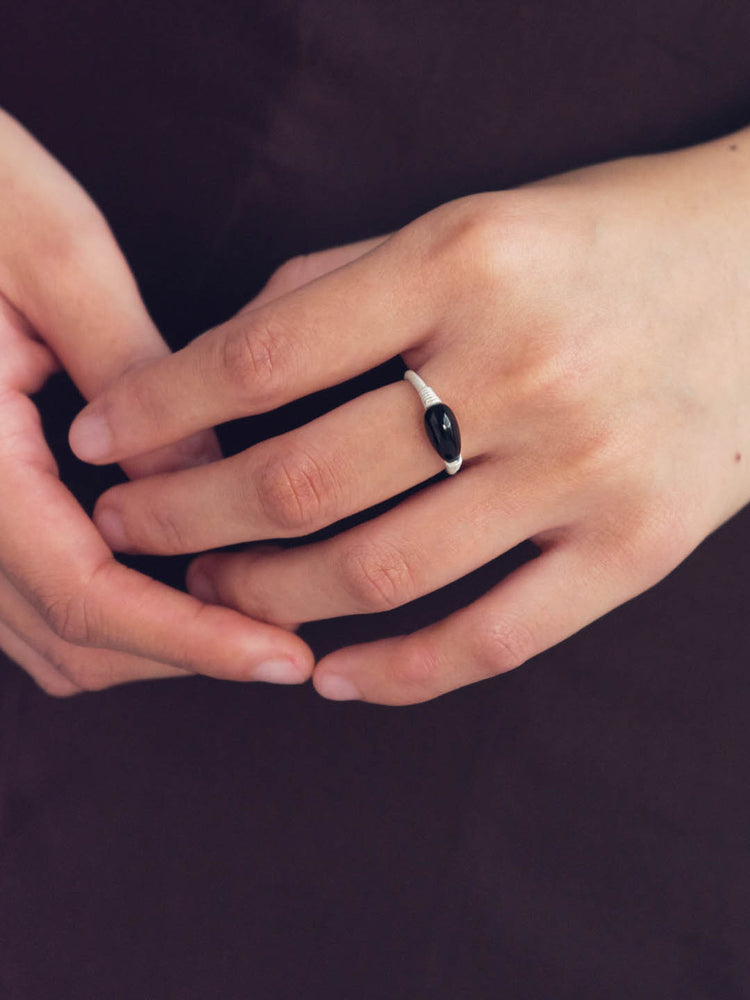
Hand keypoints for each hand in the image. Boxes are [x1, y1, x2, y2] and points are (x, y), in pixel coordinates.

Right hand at [0, 108, 312, 694]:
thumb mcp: (55, 258)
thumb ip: (134, 377)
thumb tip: (203, 482)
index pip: (86, 599)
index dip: (194, 640)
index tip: (284, 658)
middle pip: (64, 640)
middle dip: (179, 651)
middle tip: (282, 641)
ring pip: (36, 636)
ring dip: (140, 641)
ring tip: (239, 619)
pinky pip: (13, 598)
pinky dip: (94, 609)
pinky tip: (161, 576)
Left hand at [70, 127, 749, 704]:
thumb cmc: (605, 236)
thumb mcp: (472, 218)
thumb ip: (342, 283)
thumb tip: (226, 362)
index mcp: (466, 261)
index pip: (263, 356)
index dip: (159, 408)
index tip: (104, 439)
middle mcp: (522, 368)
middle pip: (302, 481)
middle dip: (186, 518)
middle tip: (135, 530)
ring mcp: (582, 469)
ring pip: (382, 572)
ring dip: (270, 598)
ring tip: (217, 590)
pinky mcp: (633, 547)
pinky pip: (495, 640)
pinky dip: (398, 675)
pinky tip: (332, 676)